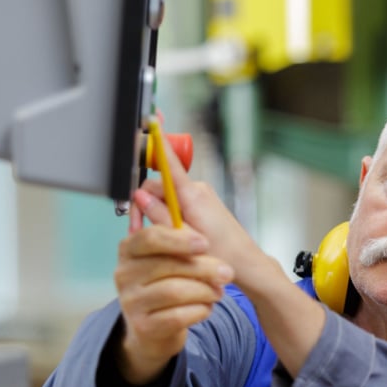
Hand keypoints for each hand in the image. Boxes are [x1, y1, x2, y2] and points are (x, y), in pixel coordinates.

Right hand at [113, 224, 233, 384]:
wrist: (154, 329)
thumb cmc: (167, 284)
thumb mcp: (171, 260)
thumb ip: (183, 248)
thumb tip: (204, 242)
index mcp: (129, 250)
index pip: (150, 237)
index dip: (180, 240)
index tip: (205, 243)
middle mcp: (124, 274)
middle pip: (168, 265)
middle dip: (204, 268)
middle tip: (227, 273)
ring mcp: (130, 302)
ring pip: (175, 291)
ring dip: (205, 291)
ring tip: (218, 292)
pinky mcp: (143, 326)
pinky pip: (178, 316)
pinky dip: (200, 310)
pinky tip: (206, 308)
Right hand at [130, 134, 255, 277]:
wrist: (246, 264)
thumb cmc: (222, 254)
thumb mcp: (185, 238)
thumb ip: (160, 216)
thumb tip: (140, 197)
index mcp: (192, 195)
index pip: (169, 163)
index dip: (158, 144)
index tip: (152, 122)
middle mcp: (197, 189)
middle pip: (158, 186)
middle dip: (145, 204)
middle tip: (139, 230)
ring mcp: (200, 195)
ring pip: (166, 196)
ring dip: (157, 212)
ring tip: (161, 238)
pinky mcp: (202, 203)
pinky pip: (177, 202)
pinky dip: (168, 214)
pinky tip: (171, 234)